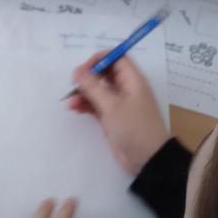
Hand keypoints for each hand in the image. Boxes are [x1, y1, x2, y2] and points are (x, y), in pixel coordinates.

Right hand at [67, 54, 170, 175]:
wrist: (147, 159)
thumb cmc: (134, 127)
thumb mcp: (112, 106)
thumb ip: (93, 87)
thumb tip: (78, 71)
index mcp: (133, 80)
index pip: (117, 58)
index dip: (100, 59)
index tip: (83, 68)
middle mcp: (126, 88)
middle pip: (104, 73)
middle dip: (88, 77)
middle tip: (73, 84)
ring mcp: (118, 103)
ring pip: (98, 90)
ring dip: (83, 93)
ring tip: (70, 102)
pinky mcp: (112, 117)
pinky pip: (96, 104)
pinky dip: (85, 105)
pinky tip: (75, 108)